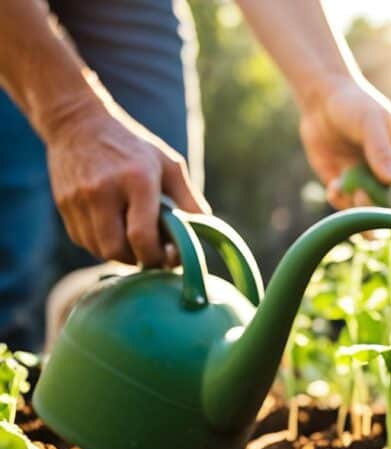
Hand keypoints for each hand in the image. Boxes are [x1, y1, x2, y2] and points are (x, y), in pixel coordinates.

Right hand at [45, 103, 209, 266]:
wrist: (78, 124)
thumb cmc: (133, 147)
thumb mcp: (168, 164)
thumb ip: (188, 199)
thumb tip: (206, 230)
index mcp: (136, 180)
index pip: (142, 236)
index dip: (157, 257)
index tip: (170, 257)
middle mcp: (104, 191)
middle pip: (117, 250)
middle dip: (139, 261)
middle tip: (153, 256)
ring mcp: (78, 199)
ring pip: (99, 250)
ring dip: (121, 255)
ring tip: (135, 243)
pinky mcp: (63, 205)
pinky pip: (84, 241)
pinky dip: (102, 245)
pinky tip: (115, 231)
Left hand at [297, 76, 390, 208]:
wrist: (320, 98)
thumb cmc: (354, 102)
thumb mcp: (370, 122)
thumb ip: (382, 152)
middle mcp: (390, 170)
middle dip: (381, 206)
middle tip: (362, 196)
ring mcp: (368, 178)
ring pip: (371, 206)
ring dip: (359, 206)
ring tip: (343, 190)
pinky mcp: (346, 183)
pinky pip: (347, 202)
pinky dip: (340, 201)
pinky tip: (333, 188)